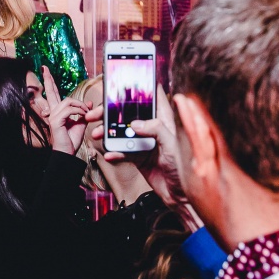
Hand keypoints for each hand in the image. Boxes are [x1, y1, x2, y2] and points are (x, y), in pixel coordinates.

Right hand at [42, 65, 90, 154]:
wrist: (68, 153)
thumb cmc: (72, 139)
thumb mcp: (81, 123)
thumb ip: (82, 112)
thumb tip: (88, 103)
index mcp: (57, 111)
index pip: (53, 94)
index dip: (50, 83)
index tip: (45, 71)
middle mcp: (52, 112)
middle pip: (51, 92)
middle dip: (48, 79)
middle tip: (44, 68)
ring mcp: (53, 116)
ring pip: (68, 101)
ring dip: (80, 105)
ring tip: (85, 113)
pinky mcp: (56, 121)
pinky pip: (70, 109)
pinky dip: (79, 111)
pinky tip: (83, 116)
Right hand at [86, 85, 191, 217]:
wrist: (179, 195)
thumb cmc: (183, 168)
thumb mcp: (171, 144)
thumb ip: (155, 130)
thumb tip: (135, 124)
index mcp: (164, 120)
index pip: (152, 98)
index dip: (139, 88)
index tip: (123, 83)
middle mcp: (153, 129)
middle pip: (128, 114)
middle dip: (110, 112)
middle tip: (95, 114)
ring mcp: (144, 142)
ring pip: (122, 132)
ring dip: (108, 132)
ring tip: (97, 134)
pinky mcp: (138, 157)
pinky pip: (122, 151)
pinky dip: (113, 152)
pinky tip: (108, 154)